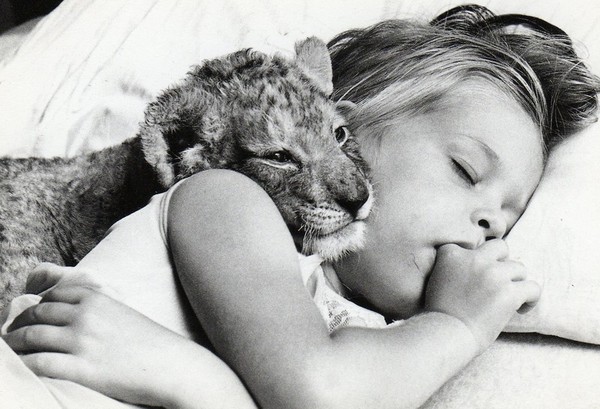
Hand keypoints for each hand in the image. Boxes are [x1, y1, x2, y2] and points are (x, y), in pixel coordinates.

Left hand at [2, 268, 189, 406]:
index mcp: (96, 298)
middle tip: (12, 334)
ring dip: (15, 344)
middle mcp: (85, 315)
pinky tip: (22, 368)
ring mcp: (82, 341)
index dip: (36, 306)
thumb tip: (74, 317)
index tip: (30, 316)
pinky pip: (39, 363)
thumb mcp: (123, 313)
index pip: (52, 296)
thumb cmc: (150, 342)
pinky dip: (24, 365)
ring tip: (11, 351)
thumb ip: (98, 309)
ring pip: (32, 337)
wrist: (171, 364)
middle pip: (37, 314)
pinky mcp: (81, 368)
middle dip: (20, 324)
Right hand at [424, 239, 540, 351]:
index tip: (477, 276)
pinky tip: (522, 308)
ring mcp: (493, 274)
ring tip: (511, 298)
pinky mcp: (509, 292)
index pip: (471, 245)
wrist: (445, 334)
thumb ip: (454, 266)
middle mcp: (473, 258)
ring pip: (519, 267)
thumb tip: (478, 269)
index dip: (477, 260)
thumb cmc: (438, 313)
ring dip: (516, 282)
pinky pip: (533, 287)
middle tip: (499, 280)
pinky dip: (531, 298)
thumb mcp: (437, 278)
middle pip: (500, 247)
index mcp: (451, 253)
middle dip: (502, 262)